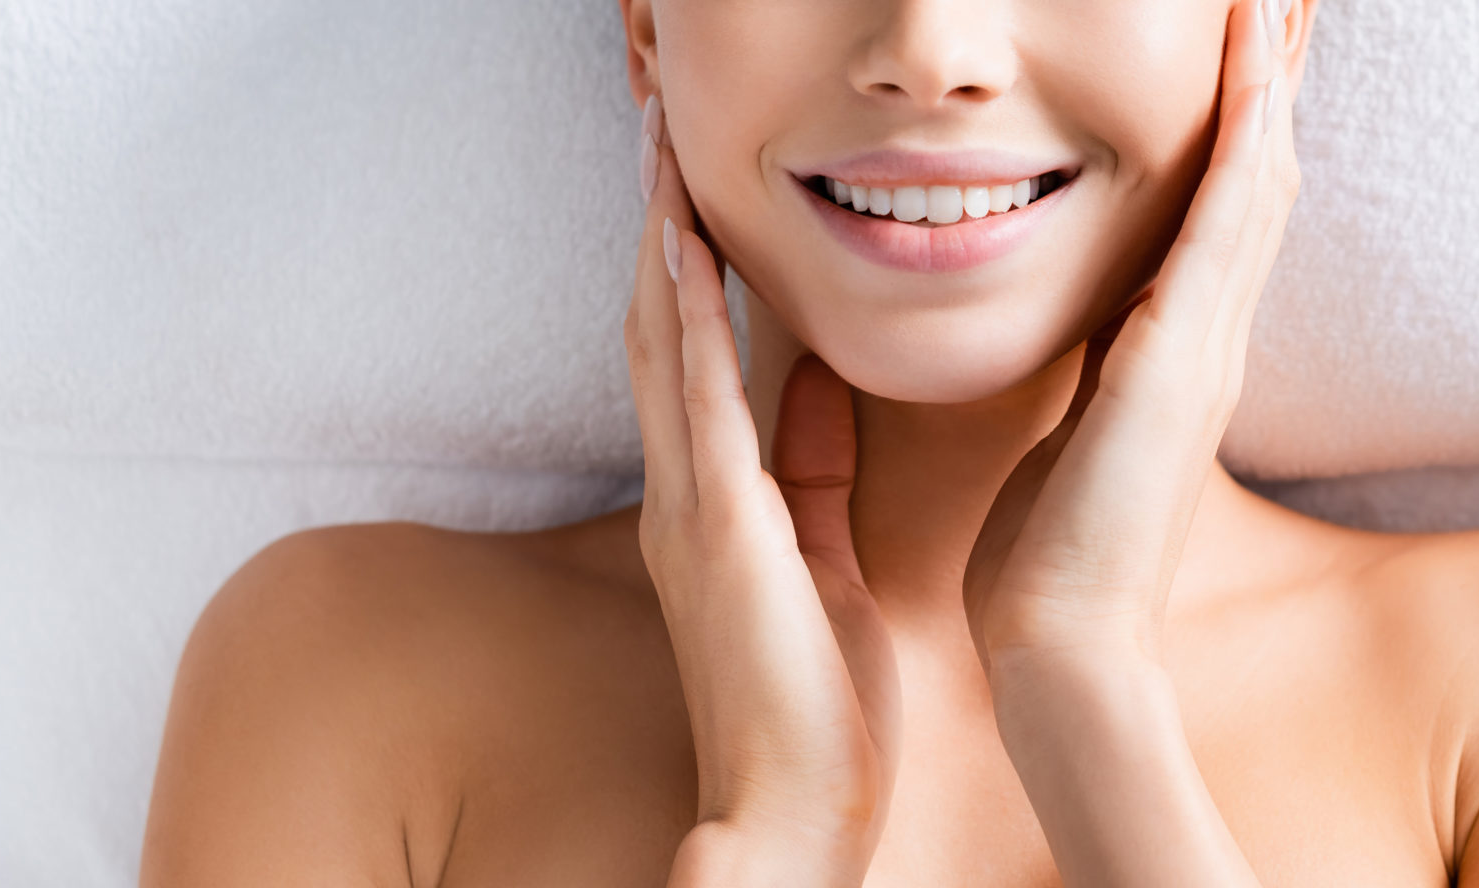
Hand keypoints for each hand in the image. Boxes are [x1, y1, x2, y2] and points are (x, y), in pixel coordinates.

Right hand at [627, 94, 900, 885]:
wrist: (792, 809)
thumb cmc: (814, 704)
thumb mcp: (821, 561)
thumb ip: (812, 470)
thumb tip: (821, 384)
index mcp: (709, 507)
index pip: (688, 363)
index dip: (682, 271)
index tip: (689, 188)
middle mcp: (683, 497)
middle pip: (658, 335)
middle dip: (657, 235)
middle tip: (657, 141)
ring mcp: (689, 512)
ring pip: (663, 348)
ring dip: (661, 249)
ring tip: (661, 158)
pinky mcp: (718, 533)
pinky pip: (698, 401)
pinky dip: (688, 319)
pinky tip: (688, 252)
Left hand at [963, 0, 1300, 667]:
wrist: (1061, 642)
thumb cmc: (1049, 558)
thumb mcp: (1066, 436)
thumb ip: (1082, 380)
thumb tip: (1074, 341)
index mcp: (1176, 355)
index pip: (1219, 214)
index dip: (1238, 126)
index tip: (1239, 47)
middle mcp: (1210, 338)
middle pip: (1262, 177)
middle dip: (1274, 81)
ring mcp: (1208, 343)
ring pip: (1261, 177)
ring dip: (1274, 80)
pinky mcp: (1183, 354)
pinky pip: (1230, 217)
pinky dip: (1248, 134)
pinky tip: (1257, 64)